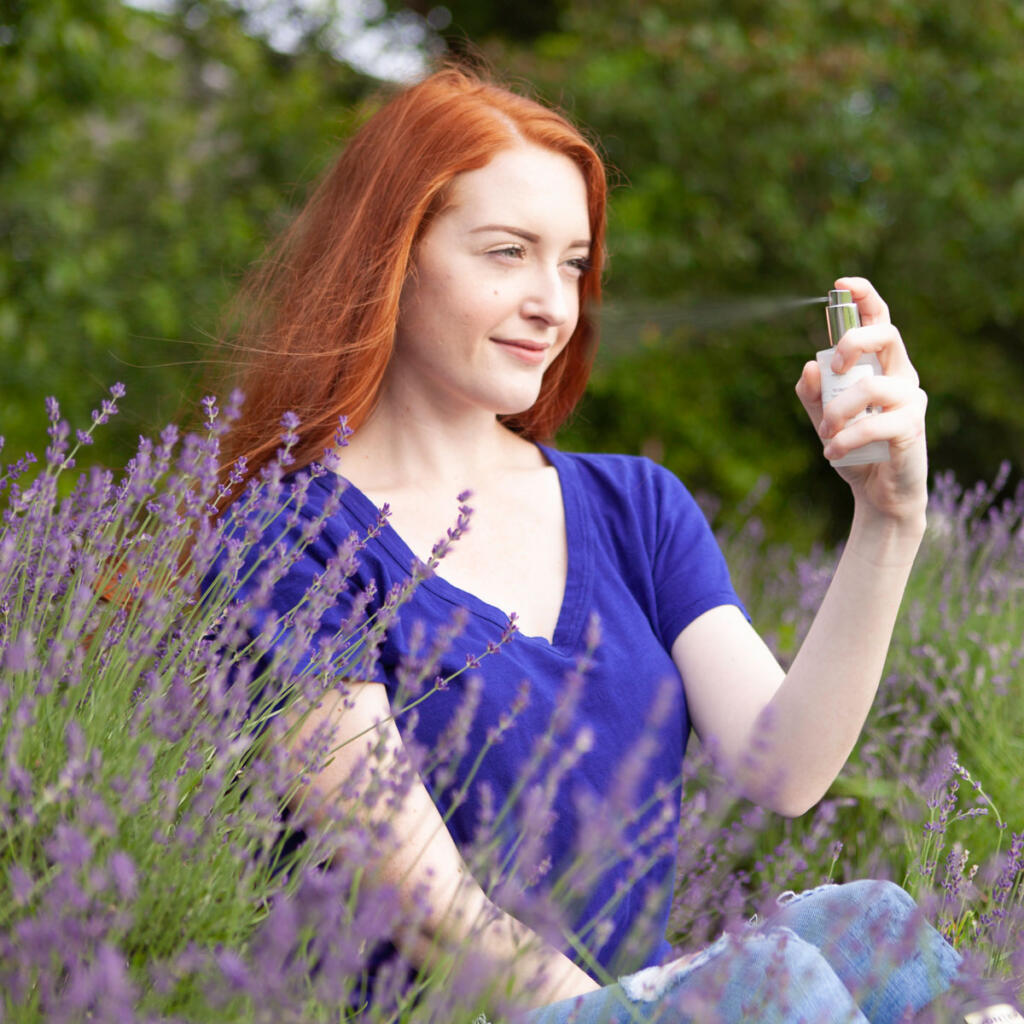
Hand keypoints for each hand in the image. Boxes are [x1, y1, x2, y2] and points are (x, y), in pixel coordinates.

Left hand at [795, 277, 927, 527]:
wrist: (878, 492)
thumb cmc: (854, 448)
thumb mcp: (823, 419)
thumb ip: (813, 393)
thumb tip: (809, 366)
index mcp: (879, 365)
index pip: (878, 319)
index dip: (863, 296)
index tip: (840, 284)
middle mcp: (900, 374)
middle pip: (886, 334)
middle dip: (852, 343)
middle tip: (832, 370)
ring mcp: (910, 399)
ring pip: (872, 386)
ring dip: (837, 411)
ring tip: (825, 433)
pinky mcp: (911, 427)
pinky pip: (873, 424)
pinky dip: (845, 439)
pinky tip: (832, 452)